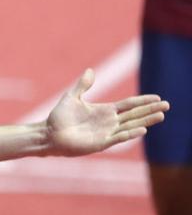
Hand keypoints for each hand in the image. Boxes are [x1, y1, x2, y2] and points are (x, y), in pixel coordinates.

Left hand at [46, 69, 168, 155]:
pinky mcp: (100, 143)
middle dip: (150, 110)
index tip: (157, 97)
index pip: (129, 105)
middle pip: (134, 115)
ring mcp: (106, 133)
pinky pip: (118, 138)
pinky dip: (129, 133)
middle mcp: (109, 122)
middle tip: (167, 105)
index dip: (142, 101)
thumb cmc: (59, 118)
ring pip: (131, 126)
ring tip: (161, 115)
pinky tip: (142, 129)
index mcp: (105, 111)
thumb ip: (83, 85)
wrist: (48, 133)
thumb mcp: (72, 97)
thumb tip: (91, 71)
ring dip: (145, 121)